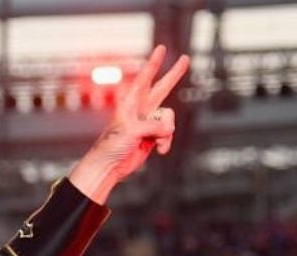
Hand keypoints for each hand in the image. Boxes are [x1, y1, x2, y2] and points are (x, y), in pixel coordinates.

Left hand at [69, 45, 189, 202]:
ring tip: (154, 142)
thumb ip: (153, 125)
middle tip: (185, 58)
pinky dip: (166, 143)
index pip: (144, 78)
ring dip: (166, 132)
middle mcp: (141, 110)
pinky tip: (158, 150)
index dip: (153, 63)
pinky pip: (169, 134)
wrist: (110, 167)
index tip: (161, 48)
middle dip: (174, 74)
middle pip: (162, 88)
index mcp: (130, 103)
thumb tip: (168, 129)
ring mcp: (148, 122)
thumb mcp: (131, 131)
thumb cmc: (112, 146)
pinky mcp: (153, 136)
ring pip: (169, 118)